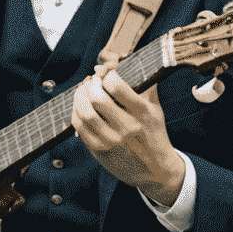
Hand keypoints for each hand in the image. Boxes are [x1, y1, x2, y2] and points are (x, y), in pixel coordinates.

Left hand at [72, 69, 185, 205]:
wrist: (156, 168)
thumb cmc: (154, 133)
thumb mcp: (156, 108)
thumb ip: (144, 85)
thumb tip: (123, 62)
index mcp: (142, 112)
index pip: (116, 86)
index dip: (107, 74)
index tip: (107, 73)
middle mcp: (127, 127)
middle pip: (97, 98)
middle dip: (90, 84)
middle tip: (92, 81)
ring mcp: (112, 140)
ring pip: (84, 113)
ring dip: (80, 97)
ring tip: (84, 91)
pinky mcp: (100, 150)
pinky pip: (79, 127)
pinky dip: (76, 112)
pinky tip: (81, 107)